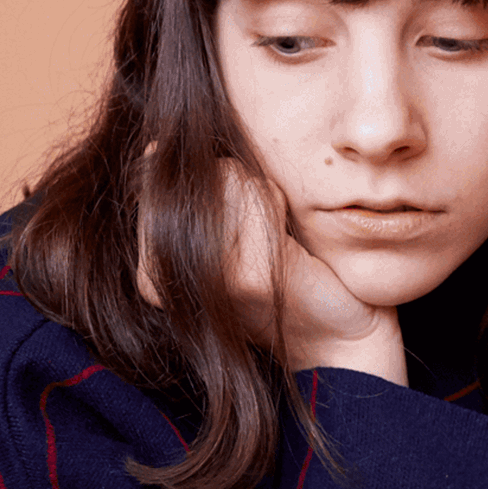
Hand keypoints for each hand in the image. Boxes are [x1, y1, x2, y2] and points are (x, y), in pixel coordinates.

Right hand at [138, 160, 405, 382]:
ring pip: (229, 178)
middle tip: (264, 241)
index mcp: (149, 267)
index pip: (164, 171)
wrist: (338, 339)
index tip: (239, 226)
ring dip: (264, 199)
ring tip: (277, 247)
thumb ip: (195, 192)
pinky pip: (258, 197)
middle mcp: (159, 277)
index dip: (216, 184)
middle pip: (199, 172)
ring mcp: (199, 277)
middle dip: (240, 189)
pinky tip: (290, 251)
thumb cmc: (291, 276)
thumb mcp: (232, 227)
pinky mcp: (246, 275)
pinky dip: (278, 208)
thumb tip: (156, 150)